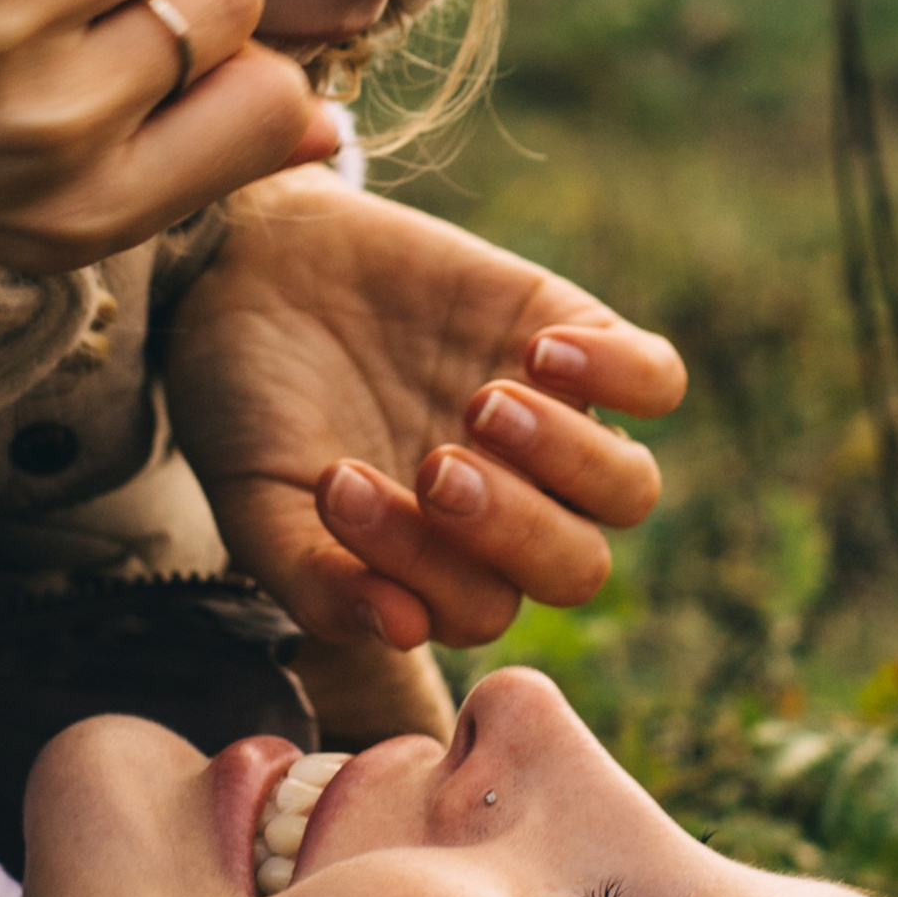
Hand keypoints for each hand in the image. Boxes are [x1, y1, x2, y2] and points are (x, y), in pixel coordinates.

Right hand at [162, 172, 684, 650]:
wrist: (241, 265)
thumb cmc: (244, 402)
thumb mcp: (254, 500)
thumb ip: (314, 579)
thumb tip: (403, 630)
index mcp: (439, 568)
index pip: (475, 608)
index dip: (418, 565)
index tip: (336, 487)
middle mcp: (509, 509)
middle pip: (574, 568)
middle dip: (512, 529)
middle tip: (436, 469)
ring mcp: (550, 424)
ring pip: (629, 489)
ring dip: (568, 459)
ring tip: (483, 405)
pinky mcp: (569, 334)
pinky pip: (655, 381)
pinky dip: (619, 377)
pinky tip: (536, 354)